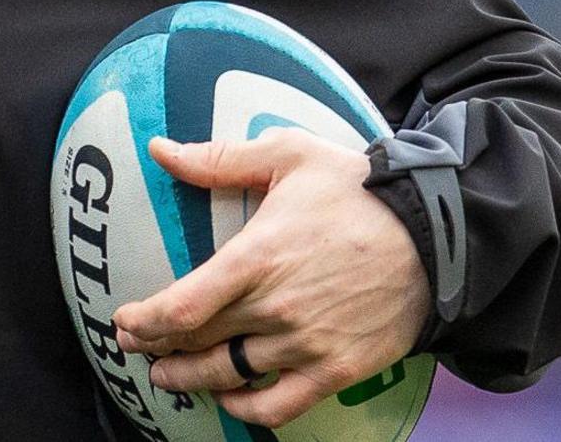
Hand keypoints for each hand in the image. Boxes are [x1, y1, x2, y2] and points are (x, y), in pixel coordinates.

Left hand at [111, 131, 428, 429]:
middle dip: (156, 350)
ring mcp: (308, 344)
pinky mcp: (338, 369)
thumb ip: (219, 158)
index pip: (181, 307)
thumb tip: (159, 149)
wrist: (437, 234)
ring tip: (169, 376)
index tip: (123, 322)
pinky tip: (230, 399)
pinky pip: (279, 407)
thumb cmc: (359, 188)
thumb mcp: (289, 155)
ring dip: (190, 381)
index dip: (143, 323)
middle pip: (197, 344)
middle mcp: (277, 308)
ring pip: (230, 376)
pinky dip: (247, 410)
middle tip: (136, 347)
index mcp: (257, 257)